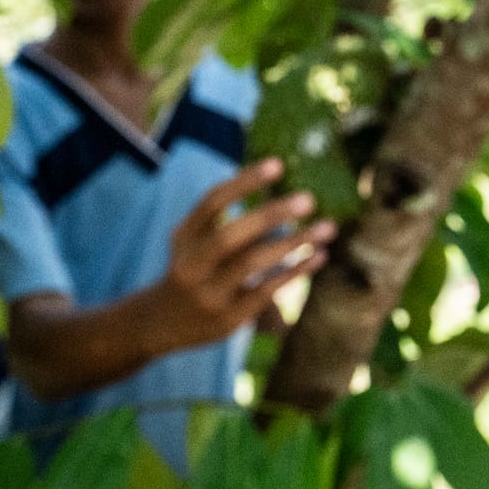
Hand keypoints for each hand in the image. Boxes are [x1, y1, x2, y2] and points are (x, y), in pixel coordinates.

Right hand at [141, 158, 333, 357]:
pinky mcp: (228, 318)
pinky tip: (319, 256)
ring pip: (251, 264)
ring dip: (293, 244)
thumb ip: (225, 220)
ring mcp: (209, 293)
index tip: (278, 165)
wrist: (161, 324)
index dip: (244, 182)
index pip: (212, 203)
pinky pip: (266, 290)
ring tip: (327, 228)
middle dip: (270, 216)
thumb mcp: (194, 242)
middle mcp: (192, 264)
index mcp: (185, 236)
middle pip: (230, 236)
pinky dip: (295, 271)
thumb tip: (278, 191)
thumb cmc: (193, 268)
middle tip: (308, 199)